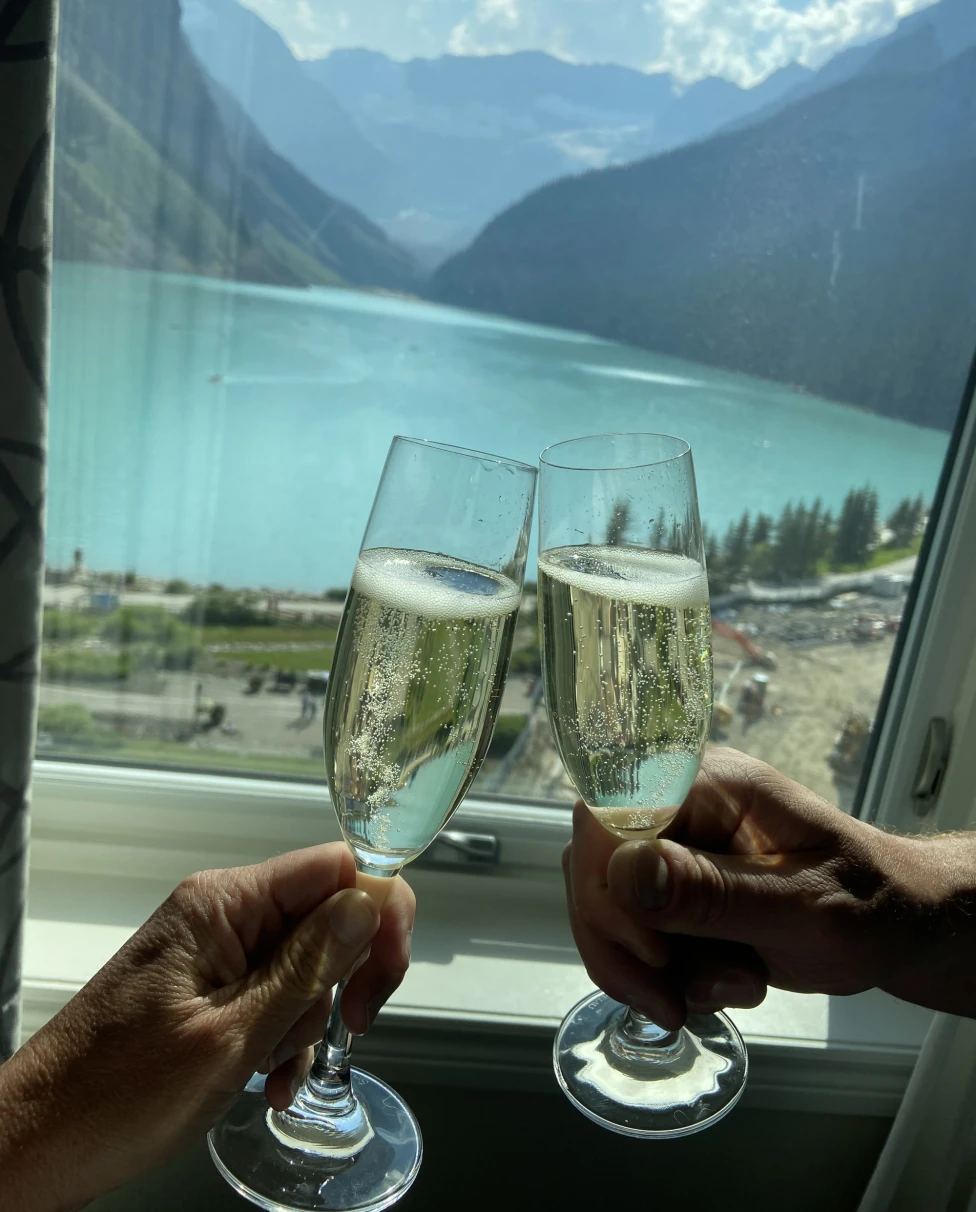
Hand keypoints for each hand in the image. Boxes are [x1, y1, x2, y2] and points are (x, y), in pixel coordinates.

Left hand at [0, 844, 414, 1211]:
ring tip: (274, 1072)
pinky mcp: (209, 986)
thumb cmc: (117, 1095)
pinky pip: (276, 993)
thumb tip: (369, 903)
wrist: (39, 1143)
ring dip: (309, 1021)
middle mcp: (221, 913)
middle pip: (328, 914)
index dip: (377, 912)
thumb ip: (307, 967)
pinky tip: (266, 1080)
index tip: (383, 979)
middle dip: (346, 976)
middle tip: (352, 1028)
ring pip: (308, 962)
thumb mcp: (231, 1036)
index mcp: (223, 903)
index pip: (335, 866)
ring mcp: (214, 950)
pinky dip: (284, 1036)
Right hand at [564, 747, 975, 1029]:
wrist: (892, 926)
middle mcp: (676, 804)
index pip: (609, 818)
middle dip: (628, 949)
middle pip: (592, 868)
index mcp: (707, 783)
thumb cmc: (867, 905)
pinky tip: (726, 981)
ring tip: (735, 985)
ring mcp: (670, 844)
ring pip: (606, 909)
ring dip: (654, 971)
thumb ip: (714, 894)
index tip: (656, 956)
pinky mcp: (670, 885)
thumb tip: (627, 874)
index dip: (610, 890)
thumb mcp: (801, 908)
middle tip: (677, 1002)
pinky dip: (665, 977)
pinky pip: (630, 935)